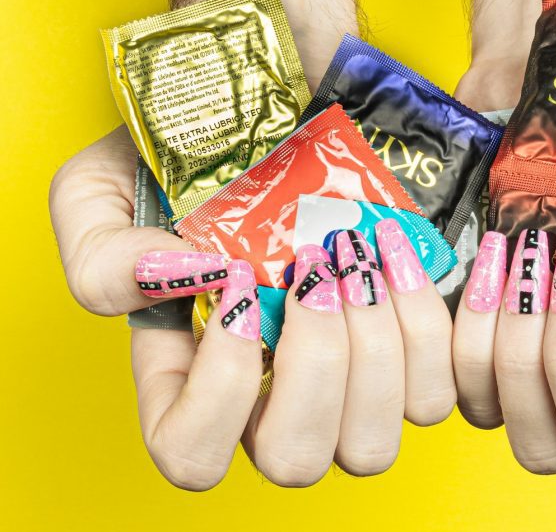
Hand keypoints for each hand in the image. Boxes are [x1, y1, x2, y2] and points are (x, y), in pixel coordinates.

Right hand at [50, 130, 454, 489]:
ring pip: (372, 444)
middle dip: (315, 365)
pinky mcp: (411, 360)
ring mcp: (347, 386)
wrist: (284, 112)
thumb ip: (105, 255)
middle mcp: (273, 395)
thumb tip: (181, 283)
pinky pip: (435, 394)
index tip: (242, 280)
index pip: (194, 456)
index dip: (221, 391)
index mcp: (194, 375)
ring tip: (363, 255)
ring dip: (375, 345)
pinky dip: (426, 325)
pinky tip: (401, 255)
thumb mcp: (102, 190)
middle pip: (297, 461)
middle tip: (319, 267)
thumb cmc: (189, 159)